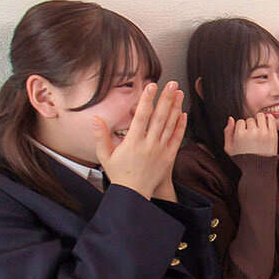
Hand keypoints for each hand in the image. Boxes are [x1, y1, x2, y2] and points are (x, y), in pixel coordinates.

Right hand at [93, 81, 186, 199]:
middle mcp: (149, 145)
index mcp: (133, 142)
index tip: (151, 86)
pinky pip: (177, 139)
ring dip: (175, 108)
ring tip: (179, 93)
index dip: (147, 100)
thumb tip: (95, 118)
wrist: (134, 194)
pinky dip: (181, 126)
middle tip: (172, 84)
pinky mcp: (169, 157)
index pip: (142, 116)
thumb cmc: (119, 174)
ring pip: (170, 126)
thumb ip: (100, 136)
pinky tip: (183, 114)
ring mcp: (161, 151)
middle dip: (166, 99)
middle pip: (160, 118)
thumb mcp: (105, 156)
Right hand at [223, 113, 277, 156]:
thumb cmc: (243, 159)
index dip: (241, 128)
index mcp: (240, 135)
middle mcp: (252, 132)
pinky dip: (268, 118)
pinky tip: (266, 124)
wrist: (258, 169)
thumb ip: (227, 132)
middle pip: (250, 119)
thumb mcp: (229, 148)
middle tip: (252, 134)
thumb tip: (231, 118)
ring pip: (260, 116)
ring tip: (258, 128)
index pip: (240, 121)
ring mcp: (263, 133)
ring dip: (258, 120)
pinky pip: (271, 119)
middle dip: (250, 125)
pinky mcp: (273, 135)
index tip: (244, 135)